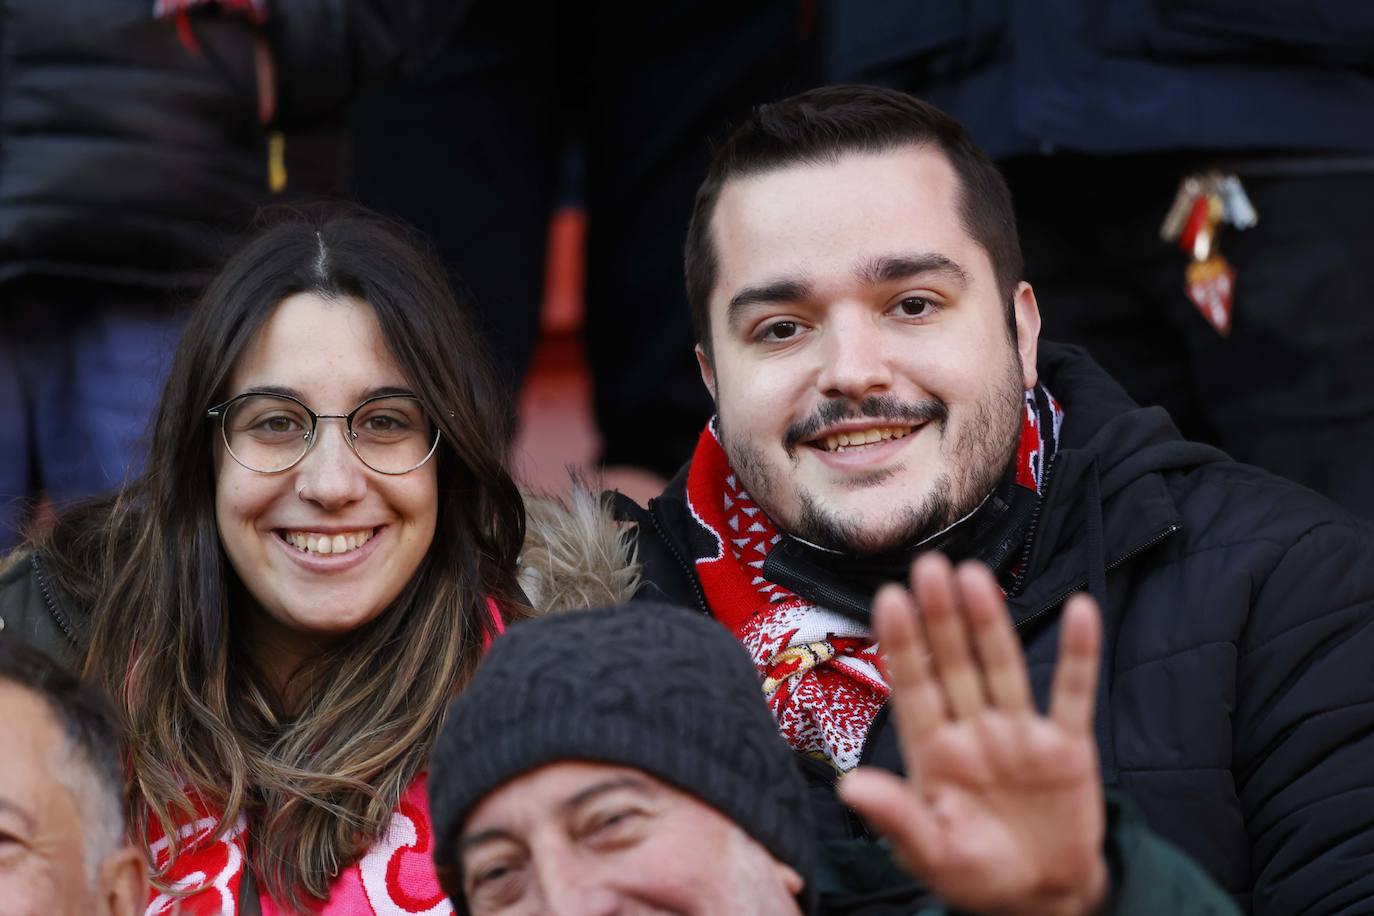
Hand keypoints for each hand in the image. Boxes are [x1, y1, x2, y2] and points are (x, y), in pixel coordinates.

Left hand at [837, 553, 1107, 915]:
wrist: (1042, 898)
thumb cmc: (974, 875)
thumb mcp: (931, 853)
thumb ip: (896, 817)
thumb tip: (847, 785)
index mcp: (933, 752)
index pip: (912, 686)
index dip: (902, 643)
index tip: (889, 596)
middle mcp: (973, 730)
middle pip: (954, 663)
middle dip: (941, 616)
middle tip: (929, 564)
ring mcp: (1019, 733)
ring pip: (1002, 666)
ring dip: (991, 622)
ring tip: (975, 573)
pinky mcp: (1067, 746)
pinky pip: (1074, 693)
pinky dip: (1078, 653)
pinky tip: (1080, 608)